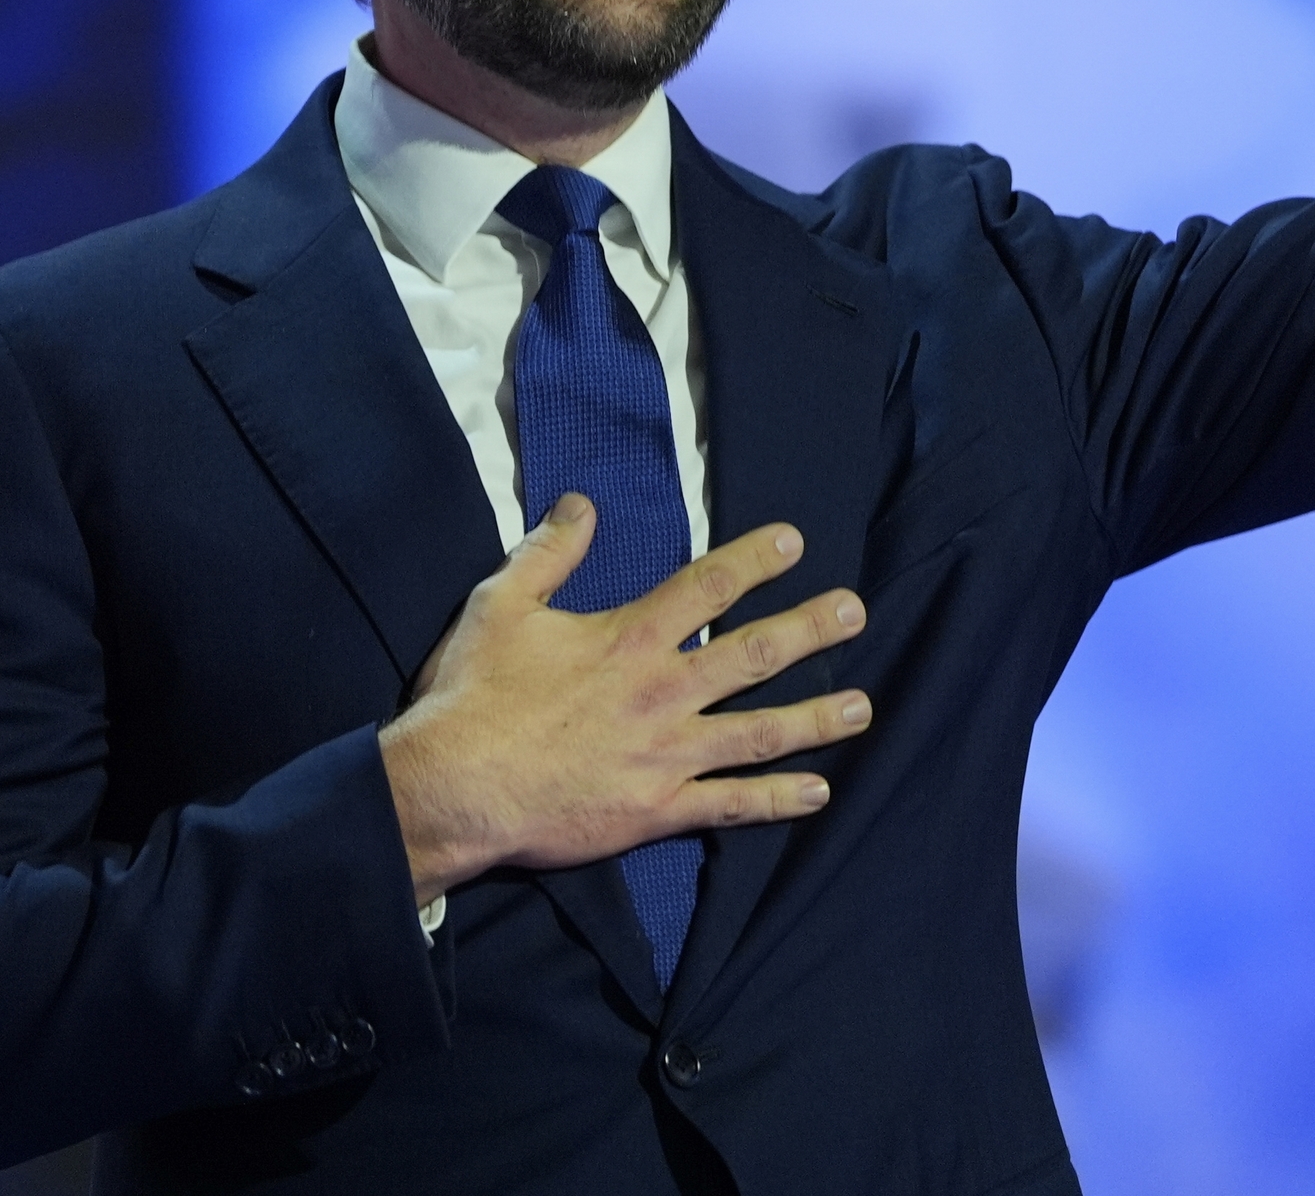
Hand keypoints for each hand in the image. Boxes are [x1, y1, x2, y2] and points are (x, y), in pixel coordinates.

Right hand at [375, 493, 871, 902]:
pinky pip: (730, 806)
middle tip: (855, 612)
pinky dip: (777, 801)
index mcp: (629, 640)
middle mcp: (661, 693)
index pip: (707, 587)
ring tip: (863, 706)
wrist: (451, 787)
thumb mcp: (501, 605)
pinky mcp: (656, 811)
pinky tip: (818, 792)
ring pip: (758, 733)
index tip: (795, 542)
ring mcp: (665, 756)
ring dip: (815, 718)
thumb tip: (582, 504)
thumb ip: (549, 553)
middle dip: (811, 630)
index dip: (755, 561)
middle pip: (753, 654)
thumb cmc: (472, 695)